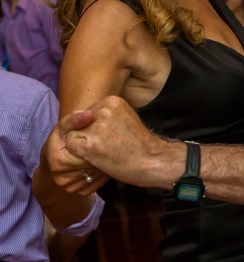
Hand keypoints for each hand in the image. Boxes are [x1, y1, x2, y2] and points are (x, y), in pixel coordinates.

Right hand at [40, 109, 108, 194]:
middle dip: (104, 153)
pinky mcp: (82, 192)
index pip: (86, 152)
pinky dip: (107, 172)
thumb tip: (88, 114)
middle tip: (113, 142)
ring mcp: (73, 188)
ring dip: (109, 163)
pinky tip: (110, 161)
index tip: (105, 134)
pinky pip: (100, 182)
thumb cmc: (61, 139)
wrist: (56, 159)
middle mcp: (63, 179)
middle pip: (94, 164)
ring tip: (113, 151)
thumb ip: (75, 119)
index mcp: (58, 160)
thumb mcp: (64, 126)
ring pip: (99, 175)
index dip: (97, 142)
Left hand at [61, 96, 182, 189]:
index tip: (105, 137)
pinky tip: (95, 159)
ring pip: (73, 135)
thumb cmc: (141, 144)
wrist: (154, 160)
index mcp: (111, 101)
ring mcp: (96, 128)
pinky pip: (72, 147)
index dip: (91, 127)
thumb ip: (106, 116)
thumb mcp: (125, 118)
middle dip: (85, 135)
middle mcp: (102, 110)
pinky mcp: (91, 145)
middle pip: (78, 122)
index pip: (87, 112)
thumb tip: (81, 117)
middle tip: (103, 146)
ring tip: (101, 153)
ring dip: (81, 146)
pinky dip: (79, 155)